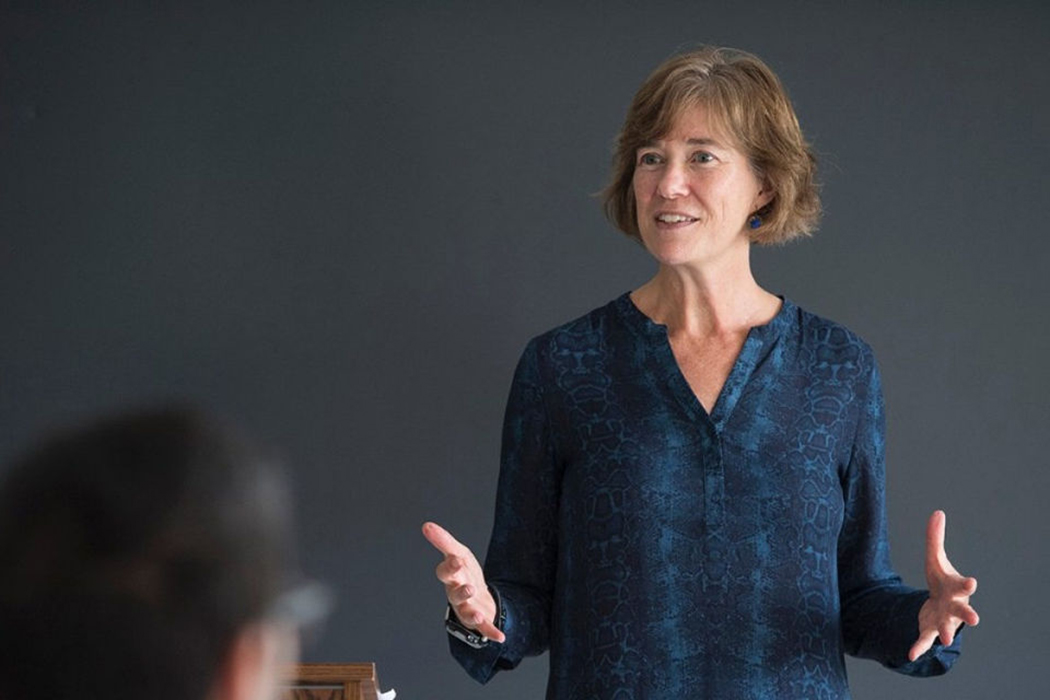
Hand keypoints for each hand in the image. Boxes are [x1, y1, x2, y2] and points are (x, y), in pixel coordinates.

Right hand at [422, 521, 505, 643]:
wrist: (477, 594)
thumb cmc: (465, 572)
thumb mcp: (458, 553)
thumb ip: (443, 541)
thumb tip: (427, 525)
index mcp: (451, 576)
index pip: (445, 572)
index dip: (450, 567)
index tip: (457, 560)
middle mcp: (456, 593)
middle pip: (454, 594)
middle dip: (461, 592)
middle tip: (469, 588)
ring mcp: (466, 608)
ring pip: (466, 612)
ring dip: (472, 614)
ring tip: (478, 614)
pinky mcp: (478, 620)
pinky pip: (484, 628)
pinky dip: (491, 633)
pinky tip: (500, 637)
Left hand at [908, 510, 978, 660]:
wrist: (939, 605)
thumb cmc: (941, 581)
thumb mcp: (935, 559)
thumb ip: (935, 538)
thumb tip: (937, 512)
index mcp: (955, 589)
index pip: (963, 585)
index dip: (967, 583)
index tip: (973, 581)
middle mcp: (953, 607)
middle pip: (963, 610)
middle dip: (968, 613)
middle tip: (975, 619)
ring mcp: (943, 620)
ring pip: (947, 628)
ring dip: (948, 633)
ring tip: (947, 640)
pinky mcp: (930, 630)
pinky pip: (924, 640)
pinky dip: (919, 647)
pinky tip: (910, 655)